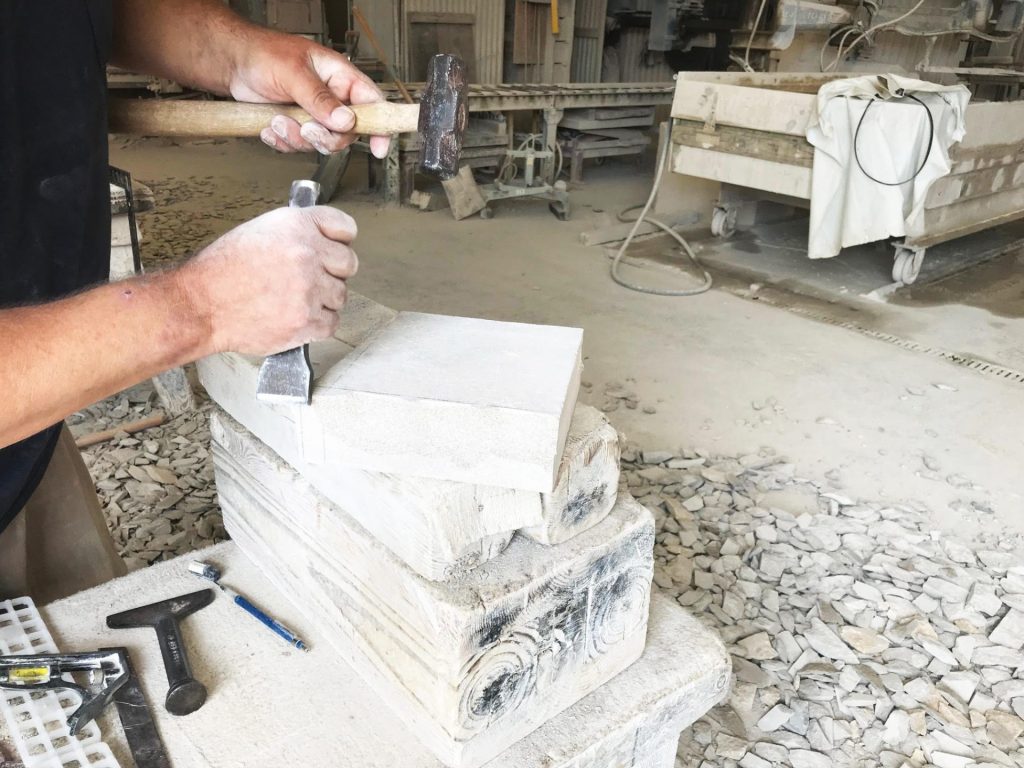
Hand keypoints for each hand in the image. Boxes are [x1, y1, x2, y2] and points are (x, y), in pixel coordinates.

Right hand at [180, 206, 357, 355]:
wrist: (201, 304)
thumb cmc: (222, 270)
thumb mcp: (259, 231)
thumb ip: (296, 233)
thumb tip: (323, 241)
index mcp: (296, 226)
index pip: (345, 227)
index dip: (340, 240)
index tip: (333, 248)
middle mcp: (307, 254)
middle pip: (348, 263)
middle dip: (333, 271)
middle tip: (311, 278)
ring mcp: (309, 290)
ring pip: (340, 295)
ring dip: (323, 299)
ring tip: (294, 299)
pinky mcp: (306, 321)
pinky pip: (332, 323)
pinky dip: (317, 324)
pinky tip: (296, 316)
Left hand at [230, 31, 390, 157]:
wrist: (234, 64)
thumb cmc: (263, 53)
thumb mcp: (294, 73)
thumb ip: (320, 98)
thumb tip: (346, 120)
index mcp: (340, 77)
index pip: (371, 103)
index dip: (380, 126)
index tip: (379, 148)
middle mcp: (332, 98)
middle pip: (346, 133)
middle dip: (323, 137)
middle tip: (305, 128)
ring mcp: (315, 114)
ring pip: (321, 143)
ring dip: (297, 138)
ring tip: (279, 120)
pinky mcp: (298, 126)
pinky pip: (300, 146)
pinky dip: (283, 142)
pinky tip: (271, 126)